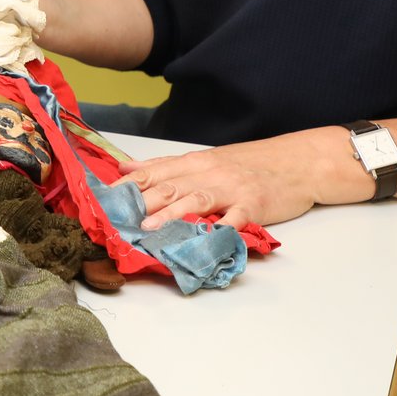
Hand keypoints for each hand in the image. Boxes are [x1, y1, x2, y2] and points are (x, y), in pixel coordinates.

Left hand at [114, 131, 337, 229]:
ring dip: (170, 215)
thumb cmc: (247, 164)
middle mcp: (208, 173)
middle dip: (140, 203)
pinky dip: (222, 226)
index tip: (101, 200)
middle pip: (168, 186)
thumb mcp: (204, 159)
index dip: (126, 187)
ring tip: (148, 229)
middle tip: (115, 219)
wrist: (296, 162)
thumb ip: (165, 166)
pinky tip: (208, 236)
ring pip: (195, 199)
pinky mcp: (254, 204)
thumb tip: (126, 168)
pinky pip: (236, 216)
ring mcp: (231, 188)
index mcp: (193, 162)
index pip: (152, 173)